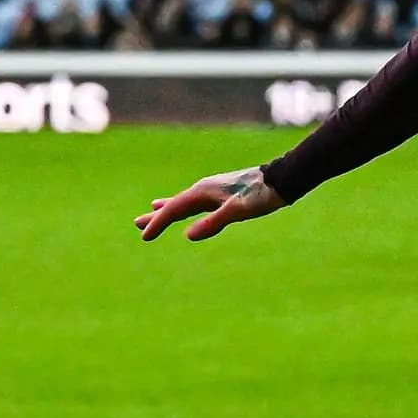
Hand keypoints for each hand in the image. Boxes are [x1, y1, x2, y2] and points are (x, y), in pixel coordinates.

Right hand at [136, 166, 283, 241]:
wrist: (280, 180)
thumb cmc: (260, 195)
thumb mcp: (237, 211)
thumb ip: (213, 222)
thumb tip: (188, 235)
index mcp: (203, 192)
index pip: (174, 209)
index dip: (158, 223)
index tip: (145, 236)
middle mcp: (203, 189)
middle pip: (174, 205)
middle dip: (157, 216)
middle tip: (136, 225)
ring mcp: (212, 192)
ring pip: (184, 204)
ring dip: (167, 211)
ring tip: (151, 213)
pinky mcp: (221, 195)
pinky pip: (195, 204)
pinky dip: (184, 208)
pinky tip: (184, 210)